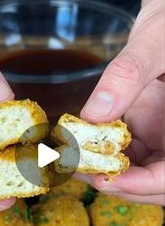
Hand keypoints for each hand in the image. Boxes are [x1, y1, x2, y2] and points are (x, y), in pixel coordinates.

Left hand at [79, 0, 164, 204]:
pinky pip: (123, 150)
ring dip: (103, 171)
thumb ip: (129, 74)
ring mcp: (161, 135)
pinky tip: (78, 142)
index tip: (104, 181)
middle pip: (152, 182)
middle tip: (77, 172)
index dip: (141, 185)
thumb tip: (93, 114)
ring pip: (135, 170)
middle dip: (116, 182)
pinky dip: (100, 152)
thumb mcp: (158, 39)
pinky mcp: (144, 127)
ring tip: (70, 160)